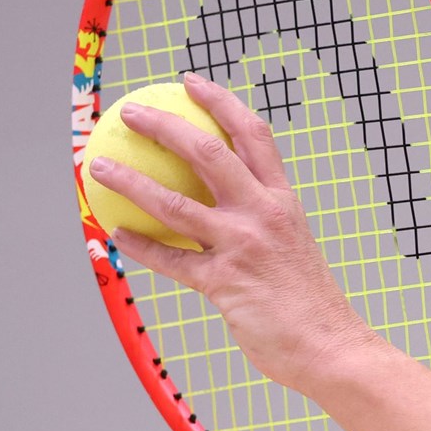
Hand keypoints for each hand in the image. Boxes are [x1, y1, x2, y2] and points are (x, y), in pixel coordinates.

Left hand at [86, 72, 390, 393]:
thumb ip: (263, 221)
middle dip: (164, 125)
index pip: (252, 134)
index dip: (218, 102)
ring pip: (174, 203)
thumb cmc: (309, 303)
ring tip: (100, 168)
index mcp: (283, 200)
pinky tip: (117, 233)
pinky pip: (171, 259)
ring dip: (130, 181)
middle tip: (131, 114)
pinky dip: (140, 246)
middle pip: (207, 152)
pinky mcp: (224, 283)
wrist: (330, 347)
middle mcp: (263, 214)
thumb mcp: (293, 244)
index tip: (189, 82)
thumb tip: (227, 206)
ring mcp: (242, 246)